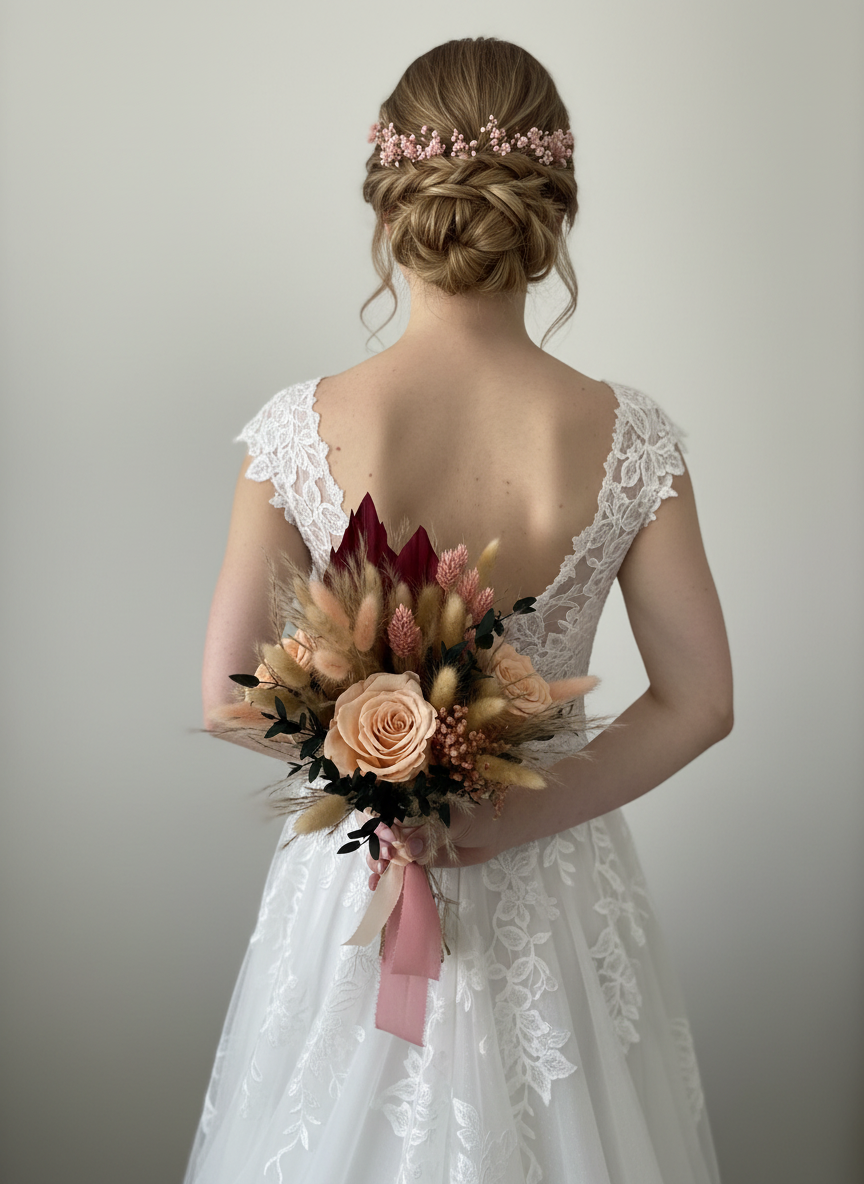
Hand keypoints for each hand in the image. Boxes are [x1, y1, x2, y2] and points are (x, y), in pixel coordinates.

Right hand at [361, 799, 503, 888]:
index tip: (389, 838)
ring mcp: (410, 839)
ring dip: (376, 863)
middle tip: (386, 860)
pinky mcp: (417, 858)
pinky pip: (397, 866)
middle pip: (379, 832)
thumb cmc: (479, 813)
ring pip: (384, 851)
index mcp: (413, 800)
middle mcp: (407, 818)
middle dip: (376, 846)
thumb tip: (409, 849)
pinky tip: (378, 885)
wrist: (496, 830)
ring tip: (381, 875)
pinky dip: (386, 876)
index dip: (380, 822)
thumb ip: (432, 833)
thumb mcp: (457, 819)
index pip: (384, 808)